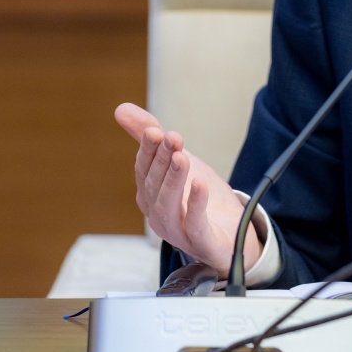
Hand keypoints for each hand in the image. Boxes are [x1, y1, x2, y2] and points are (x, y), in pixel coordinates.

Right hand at [114, 103, 259, 273]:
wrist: (231, 234)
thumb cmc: (198, 197)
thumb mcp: (178, 160)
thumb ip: (150, 136)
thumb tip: (120, 109)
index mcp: (150, 196)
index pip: (143, 171)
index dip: (148, 151)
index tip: (155, 130)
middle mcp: (158, 215)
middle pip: (155, 186)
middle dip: (162, 160)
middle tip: (173, 137)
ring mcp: (177, 231)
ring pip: (169, 206)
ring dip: (173, 180)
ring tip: (181, 158)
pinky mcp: (202, 242)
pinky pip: (195, 224)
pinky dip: (195, 205)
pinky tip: (200, 185)